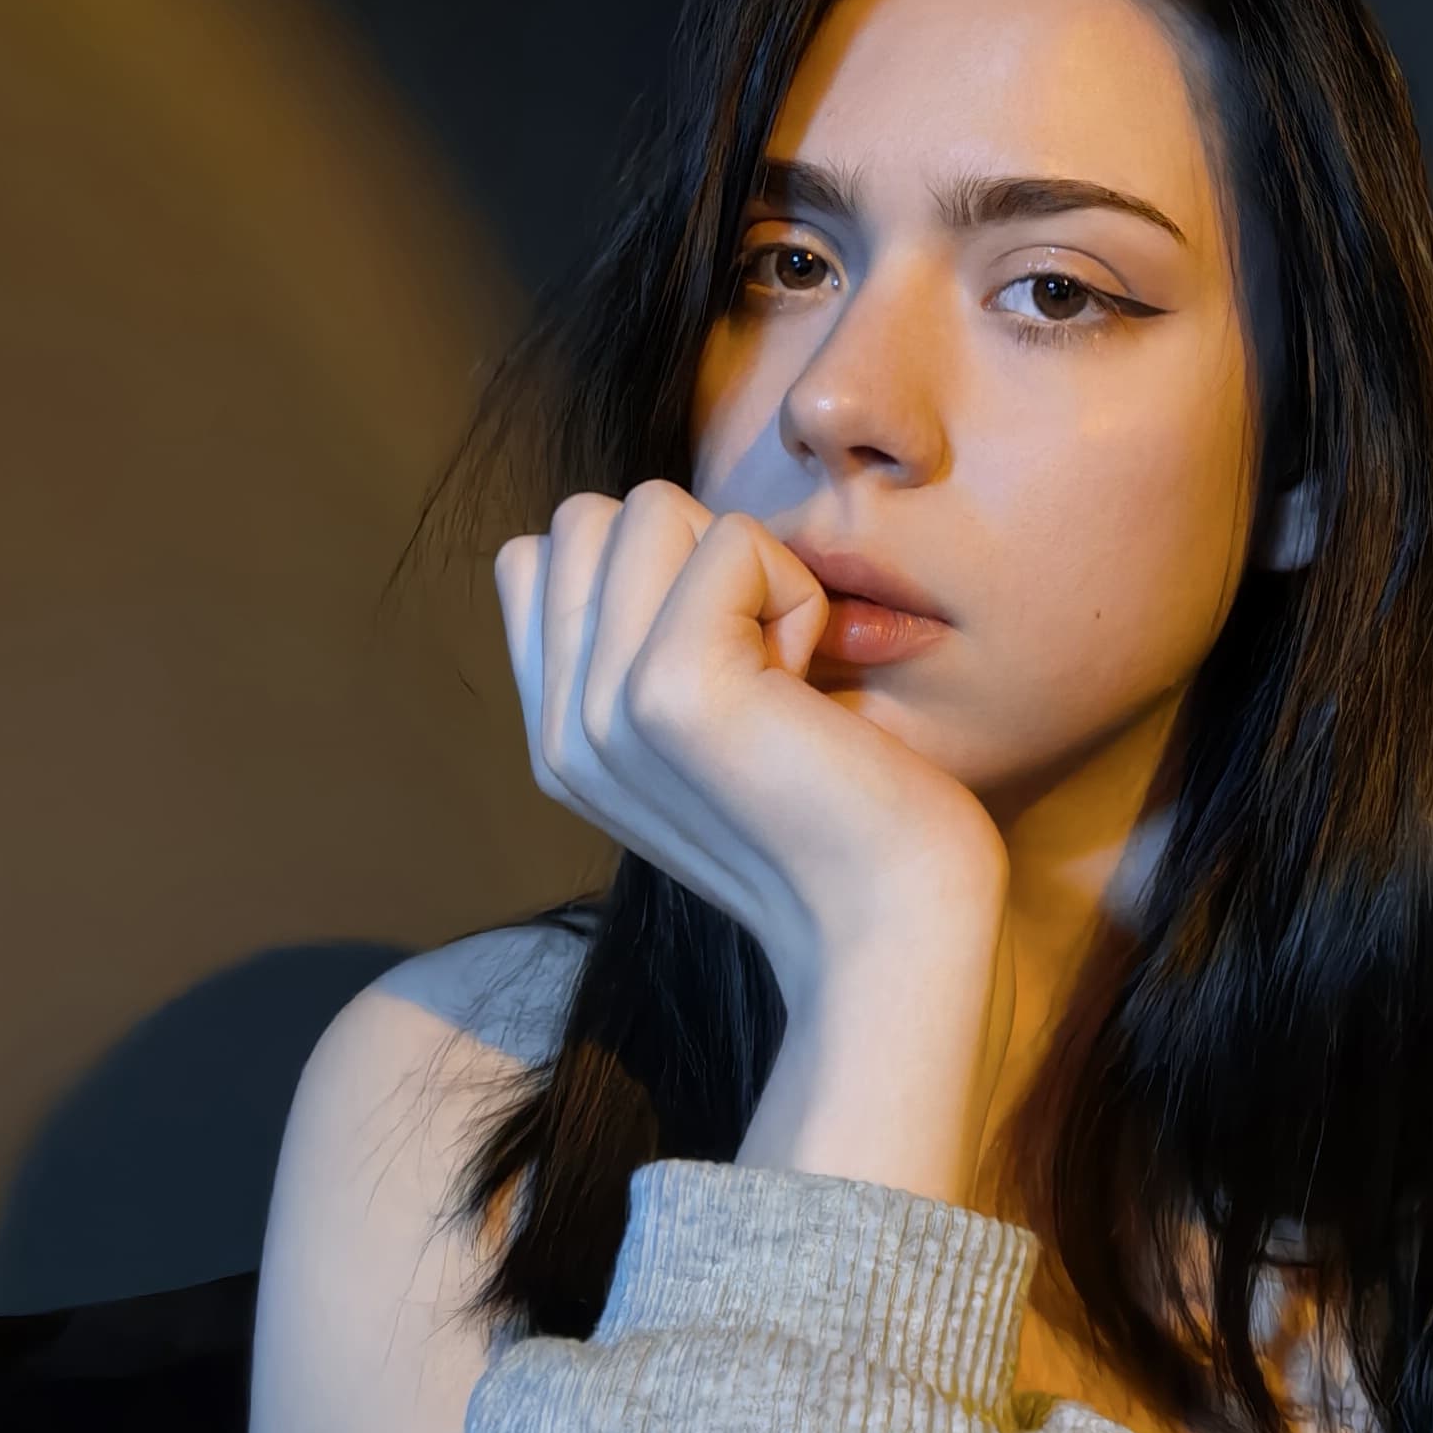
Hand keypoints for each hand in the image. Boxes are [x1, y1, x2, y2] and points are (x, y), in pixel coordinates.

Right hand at [495, 484, 1014, 1201]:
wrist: (890, 924)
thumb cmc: (835, 813)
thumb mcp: (706, 726)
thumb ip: (636, 643)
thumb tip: (636, 526)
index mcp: (557, 735)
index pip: (542, 554)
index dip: (649, 568)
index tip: (722, 660)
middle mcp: (559, 725)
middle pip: (589, 518)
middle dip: (691, 553)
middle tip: (758, 666)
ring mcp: (602, 708)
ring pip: (651, 509)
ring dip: (747, 570)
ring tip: (782, 677)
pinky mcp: (670, 687)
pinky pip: (731, 539)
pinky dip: (793, 590)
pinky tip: (806, 687)